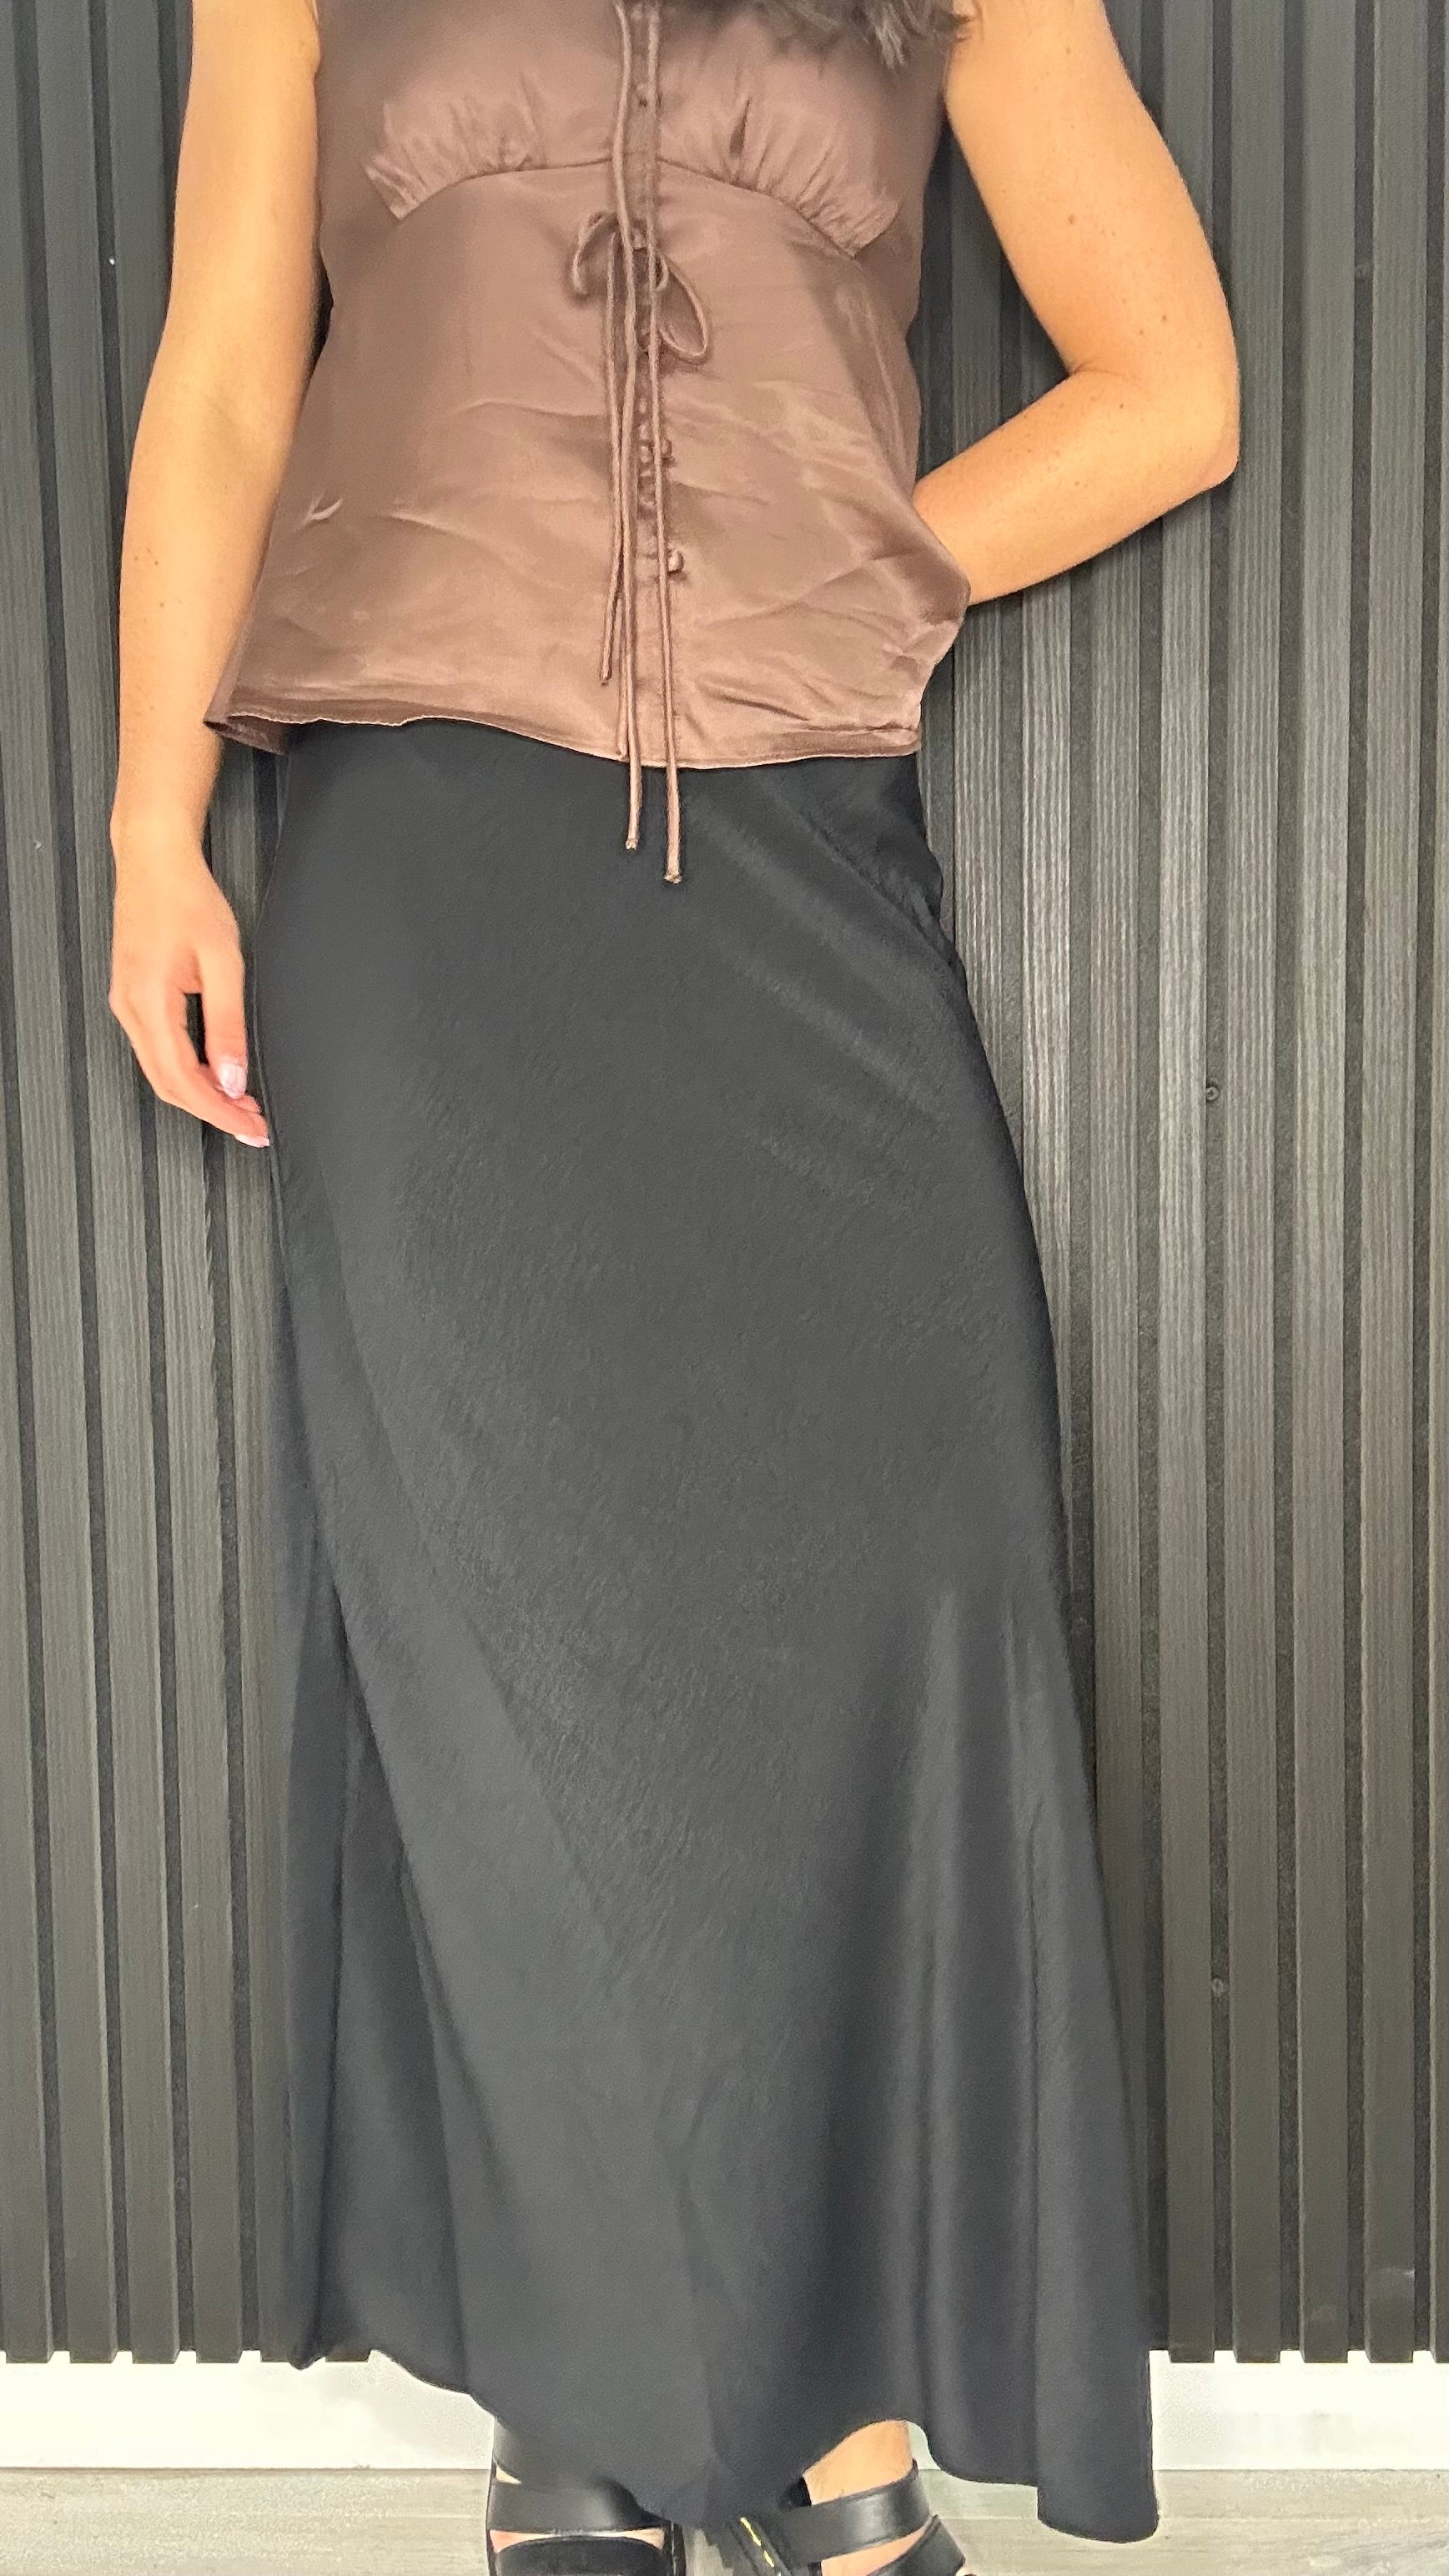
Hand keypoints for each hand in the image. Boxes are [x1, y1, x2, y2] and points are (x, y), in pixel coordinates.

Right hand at [109, 822, 269, 1146]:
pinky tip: (216, 1073)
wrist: (154, 859)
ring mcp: (126, 1004)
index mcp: (148, 1002)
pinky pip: (157, 1050)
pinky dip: (187, 1071)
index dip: (220, 1112)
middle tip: (253, 1124)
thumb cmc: (186, 897)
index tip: (251, 1128)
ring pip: (160, 1071)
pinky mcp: (132, 997)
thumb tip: (234, 1077)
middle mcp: (129, 1009)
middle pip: (168, 1085)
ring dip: (201, 1093)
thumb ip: (228, 1024)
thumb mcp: (222, 961)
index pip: (184, 1080)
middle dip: (213, 1110)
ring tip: (241, 1103)